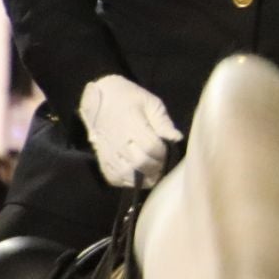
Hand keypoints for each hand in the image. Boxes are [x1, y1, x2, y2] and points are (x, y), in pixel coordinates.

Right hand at [78, 74, 182, 188]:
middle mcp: (118, 140)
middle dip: (156, 167)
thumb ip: (163, 122)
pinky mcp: (101, 158)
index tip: (167, 150)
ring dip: (143, 177)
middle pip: (140, 162)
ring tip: (154, 173)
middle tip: (163, 165)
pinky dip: (127, 182)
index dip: (163, 153)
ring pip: (126, 173)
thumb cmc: (130, 98)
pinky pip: (113, 177)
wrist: (101, 97)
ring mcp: (107, 151)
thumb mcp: (151, 103)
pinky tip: (138, 177)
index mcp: (132, 124)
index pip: (151, 147)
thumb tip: (177, 138)